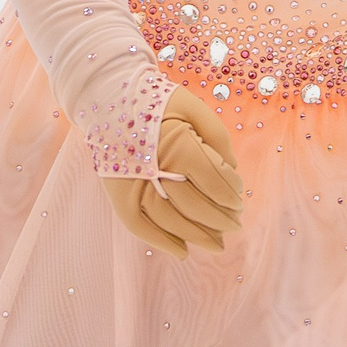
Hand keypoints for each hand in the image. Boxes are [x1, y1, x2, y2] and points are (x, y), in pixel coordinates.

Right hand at [102, 88, 246, 256]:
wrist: (107, 96)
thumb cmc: (156, 100)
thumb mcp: (193, 106)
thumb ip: (217, 138)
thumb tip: (233, 173)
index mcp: (178, 144)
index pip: (214, 181)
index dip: (231, 195)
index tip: (239, 201)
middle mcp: (155, 167)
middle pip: (195, 205)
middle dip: (220, 219)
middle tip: (235, 224)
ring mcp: (133, 183)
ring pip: (169, 220)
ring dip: (197, 236)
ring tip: (217, 243)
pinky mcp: (117, 192)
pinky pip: (138, 226)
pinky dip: (161, 241)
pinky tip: (182, 250)